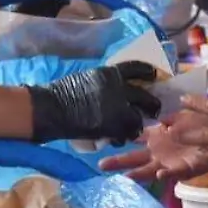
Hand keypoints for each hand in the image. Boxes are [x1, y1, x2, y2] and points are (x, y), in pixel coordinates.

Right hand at [28, 62, 160, 143]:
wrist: (53, 109)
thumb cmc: (62, 94)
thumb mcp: (86, 79)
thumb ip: (103, 85)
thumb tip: (115, 93)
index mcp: (110, 73)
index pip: (136, 68)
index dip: (147, 71)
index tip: (154, 75)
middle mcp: (119, 88)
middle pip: (145, 97)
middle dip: (152, 106)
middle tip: (154, 111)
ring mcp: (118, 107)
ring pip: (137, 119)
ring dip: (134, 126)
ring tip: (130, 131)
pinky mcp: (115, 126)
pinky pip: (126, 134)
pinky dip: (122, 138)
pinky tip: (115, 139)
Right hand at [100, 123, 195, 180]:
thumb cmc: (201, 126)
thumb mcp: (183, 116)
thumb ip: (170, 118)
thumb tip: (159, 119)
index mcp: (157, 137)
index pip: (134, 139)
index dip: (121, 140)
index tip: (106, 141)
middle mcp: (158, 152)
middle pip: (134, 158)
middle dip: (118, 161)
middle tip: (101, 165)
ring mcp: (168, 163)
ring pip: (148, 170)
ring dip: (136, 174)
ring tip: (124, 177)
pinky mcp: (183, 169)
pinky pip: (174, 173)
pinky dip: (167, 174)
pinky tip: (159, 174)